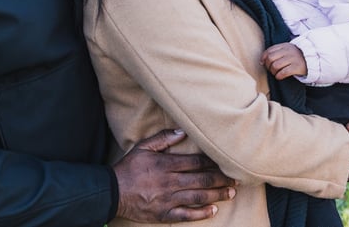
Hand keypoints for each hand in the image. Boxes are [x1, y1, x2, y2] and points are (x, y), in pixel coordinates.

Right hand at [113, 129, 236, 221]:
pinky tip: (213, 210)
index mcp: (166, 165)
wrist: (112, 192)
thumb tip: (182, 132)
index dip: (213, 162)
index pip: (196, 162)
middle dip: (221, 179)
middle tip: (236, 178)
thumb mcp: (143, 147)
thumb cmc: (129, 167)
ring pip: (198, 197)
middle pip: (202, 179)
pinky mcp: (165, 214)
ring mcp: (168, 200)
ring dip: (217, 194)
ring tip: (231, 193)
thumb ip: (163, 138)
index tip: (225, 161)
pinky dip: (201, 213)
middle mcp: (170, 182)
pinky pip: (187, 215)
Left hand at [261, 42, 306, 78]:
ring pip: (275, 66)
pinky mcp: (297, 67)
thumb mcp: (287, 50)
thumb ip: (276, 52)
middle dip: (268, 66)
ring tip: (276, 73)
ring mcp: (293, 59)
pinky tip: (280, 76)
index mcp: (284, 46)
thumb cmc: (296, 56)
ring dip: (273, 72)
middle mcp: (288, 51)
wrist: (313, 59)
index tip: (263, 63)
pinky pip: (283, 72)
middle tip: (271, 70)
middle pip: (270, 58)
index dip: (263, 58)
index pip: (269, 50)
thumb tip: (262, 61)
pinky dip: (279, 76)